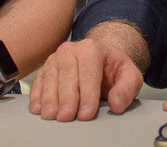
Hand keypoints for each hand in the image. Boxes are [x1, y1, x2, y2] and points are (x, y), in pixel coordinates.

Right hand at [29, 37, 143, 120]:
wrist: (101, 59)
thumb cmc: (114, 69)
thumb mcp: (130, 76)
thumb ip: (127, 89)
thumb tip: (116, 104)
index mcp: (92, 48)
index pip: (89, 72)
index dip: (87, 94)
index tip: (87, 114)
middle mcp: (71, 50)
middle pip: (67, 74)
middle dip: (66, 98)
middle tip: (66, 117)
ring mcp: (56, 58)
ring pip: (50, 77)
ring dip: (49, 98)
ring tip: (51, 115)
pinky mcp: (46, 68)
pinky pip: (39, 81)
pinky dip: (37, 95)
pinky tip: (38, 108)